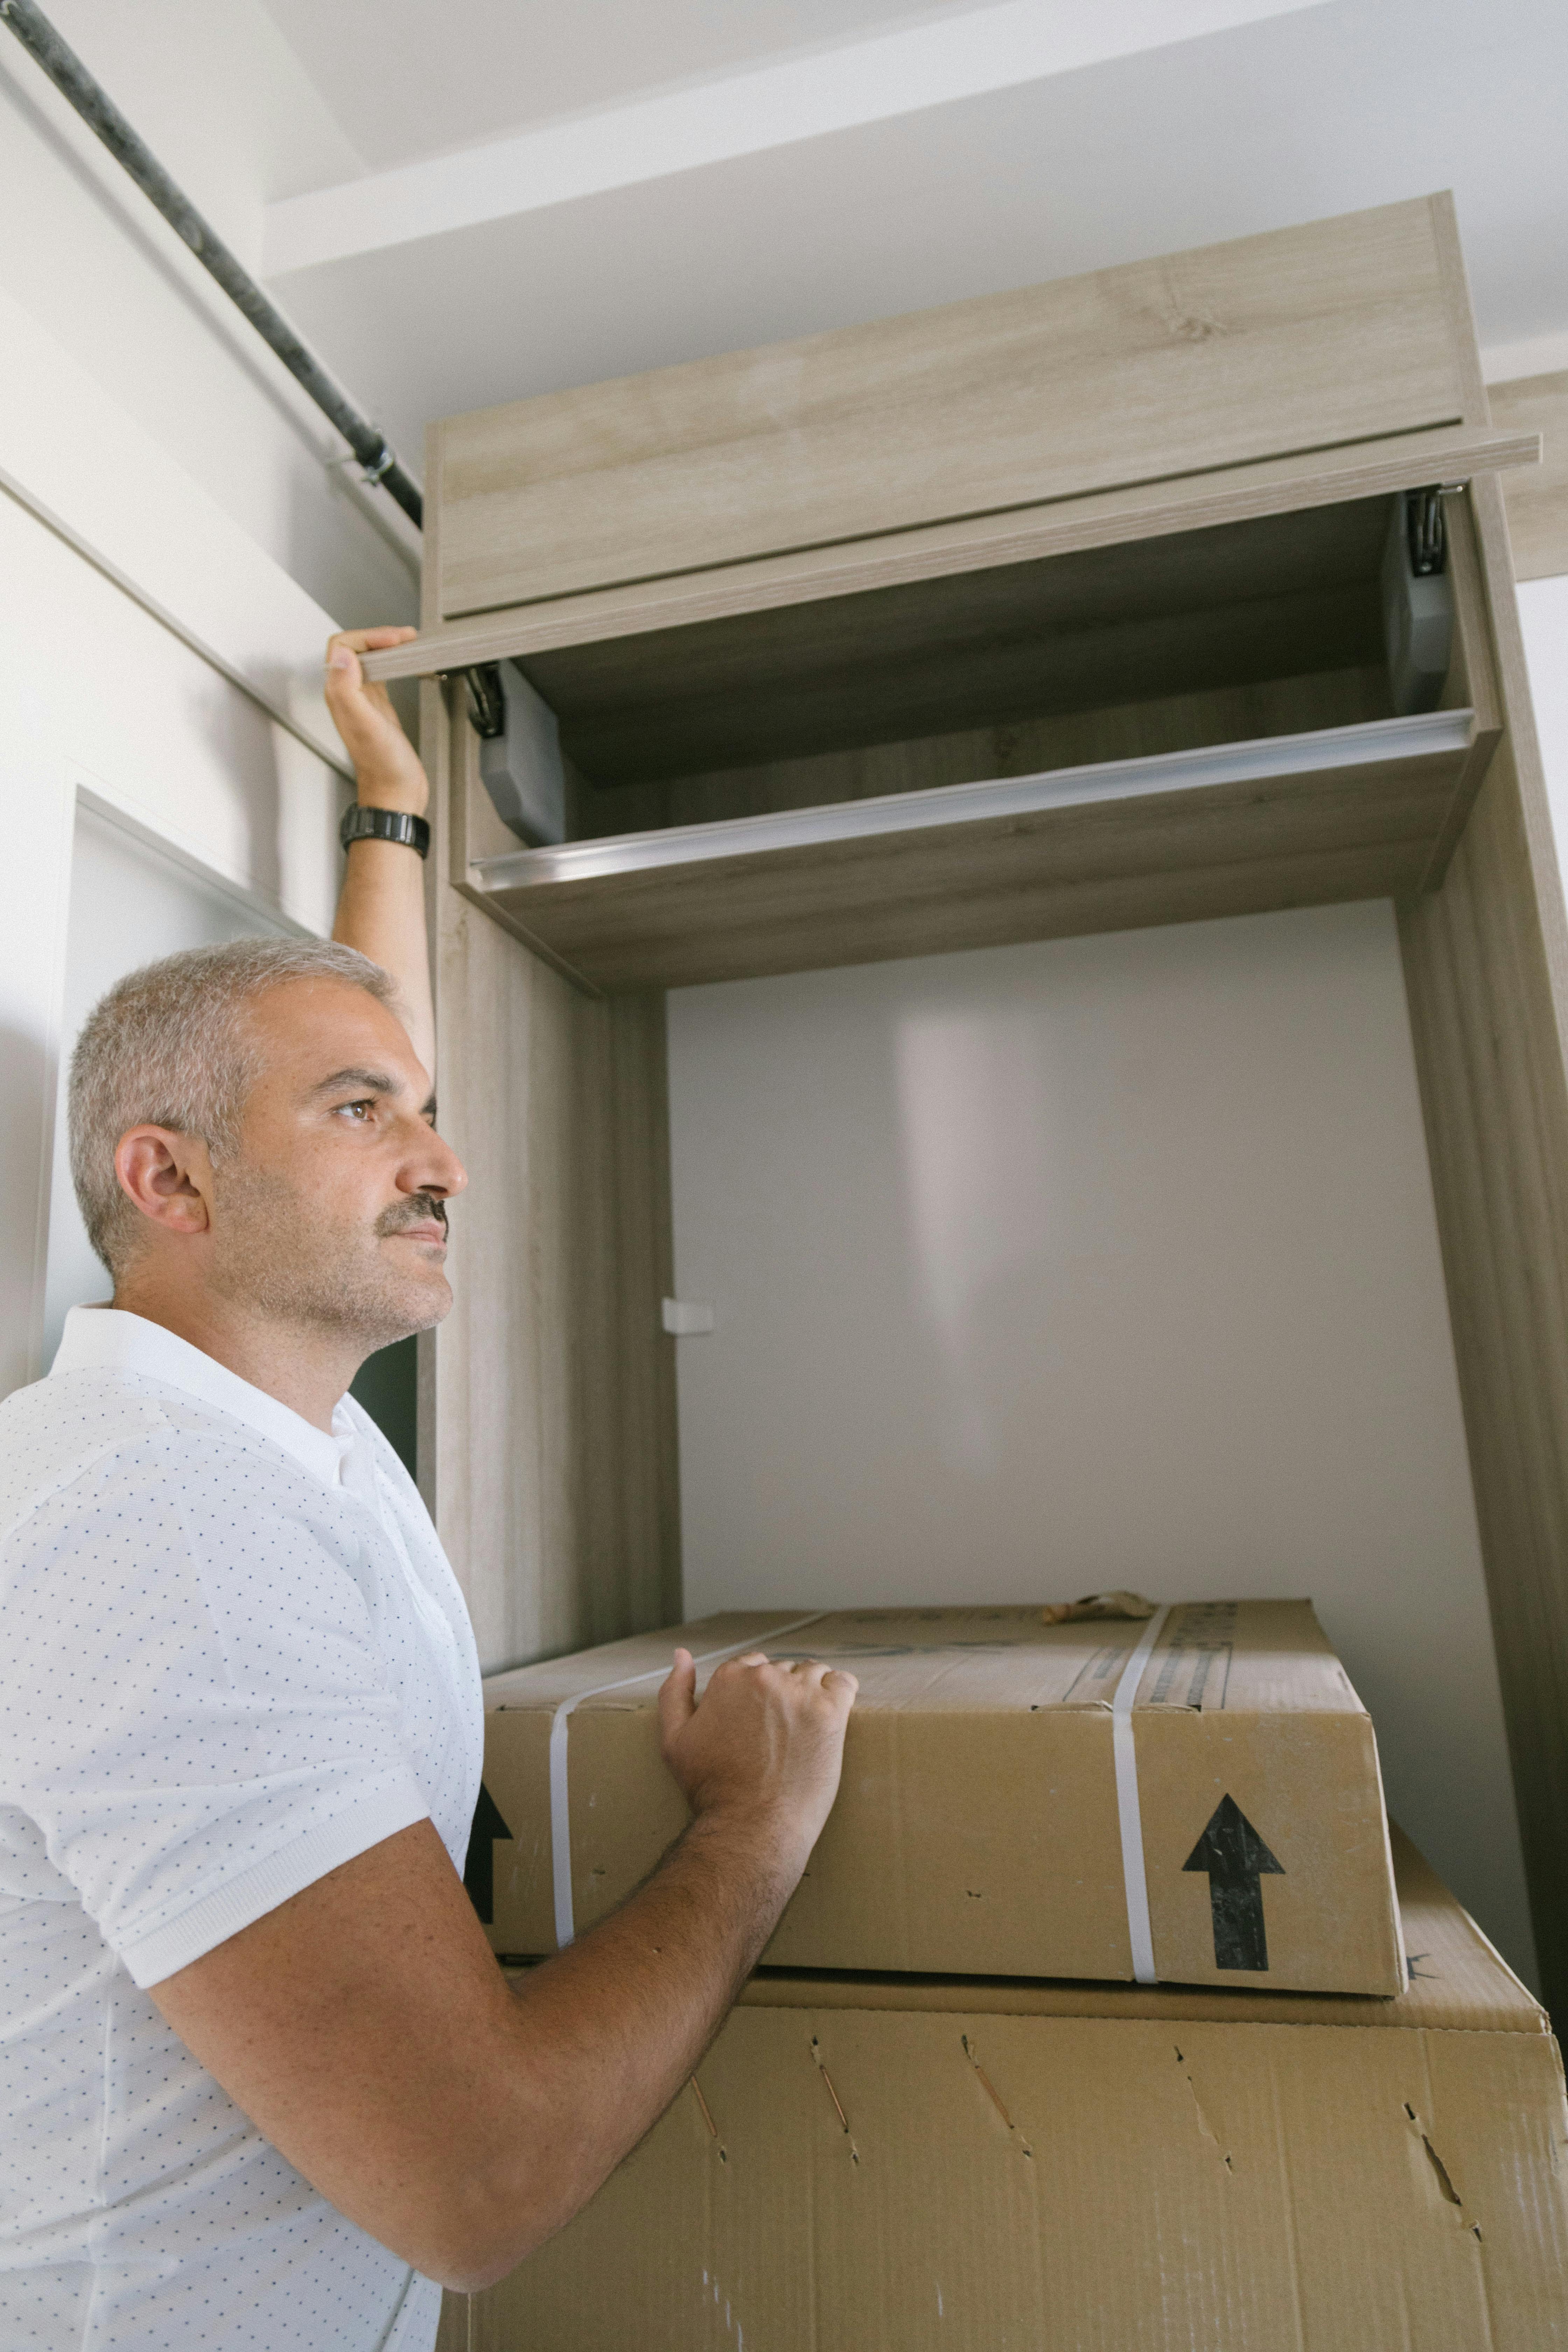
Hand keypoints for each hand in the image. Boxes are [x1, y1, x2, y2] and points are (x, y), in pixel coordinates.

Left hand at [324, 627, 427, 814]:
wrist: (396, 792)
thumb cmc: (384, 767)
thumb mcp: (367, 726)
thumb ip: (348, 690)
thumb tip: (341, 655)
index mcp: (340, 695)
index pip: (342, 646)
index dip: (369, 637)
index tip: (396, 641)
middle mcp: (347, 695)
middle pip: (354, 648)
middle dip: (379, 636)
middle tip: (407, 637)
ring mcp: (363, 700)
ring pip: (368, 658)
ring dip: (387, 645)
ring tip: (409, 643)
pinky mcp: (378, 706)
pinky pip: (381, 672)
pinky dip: (394, 661)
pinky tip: (408, 662)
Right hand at [658, 1647, 857, 1868]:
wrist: (750, 1827)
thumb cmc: (712, 1789)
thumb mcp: (674, 1740)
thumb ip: (674, 1692)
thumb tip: (682, 1655)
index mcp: (730, 1677)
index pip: (753, 1664)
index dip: (757, 1693)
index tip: (761, 1719)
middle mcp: (766, 1677)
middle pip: (783, 1669)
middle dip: (783, 1694)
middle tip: (782, 1732)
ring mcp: (800, 1693)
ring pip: (814, 1674)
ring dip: (812, 1693)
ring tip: (806, 1728)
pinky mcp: (831, 1712)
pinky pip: (844, 1683)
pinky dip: (841, 1693)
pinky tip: (833, 1715)